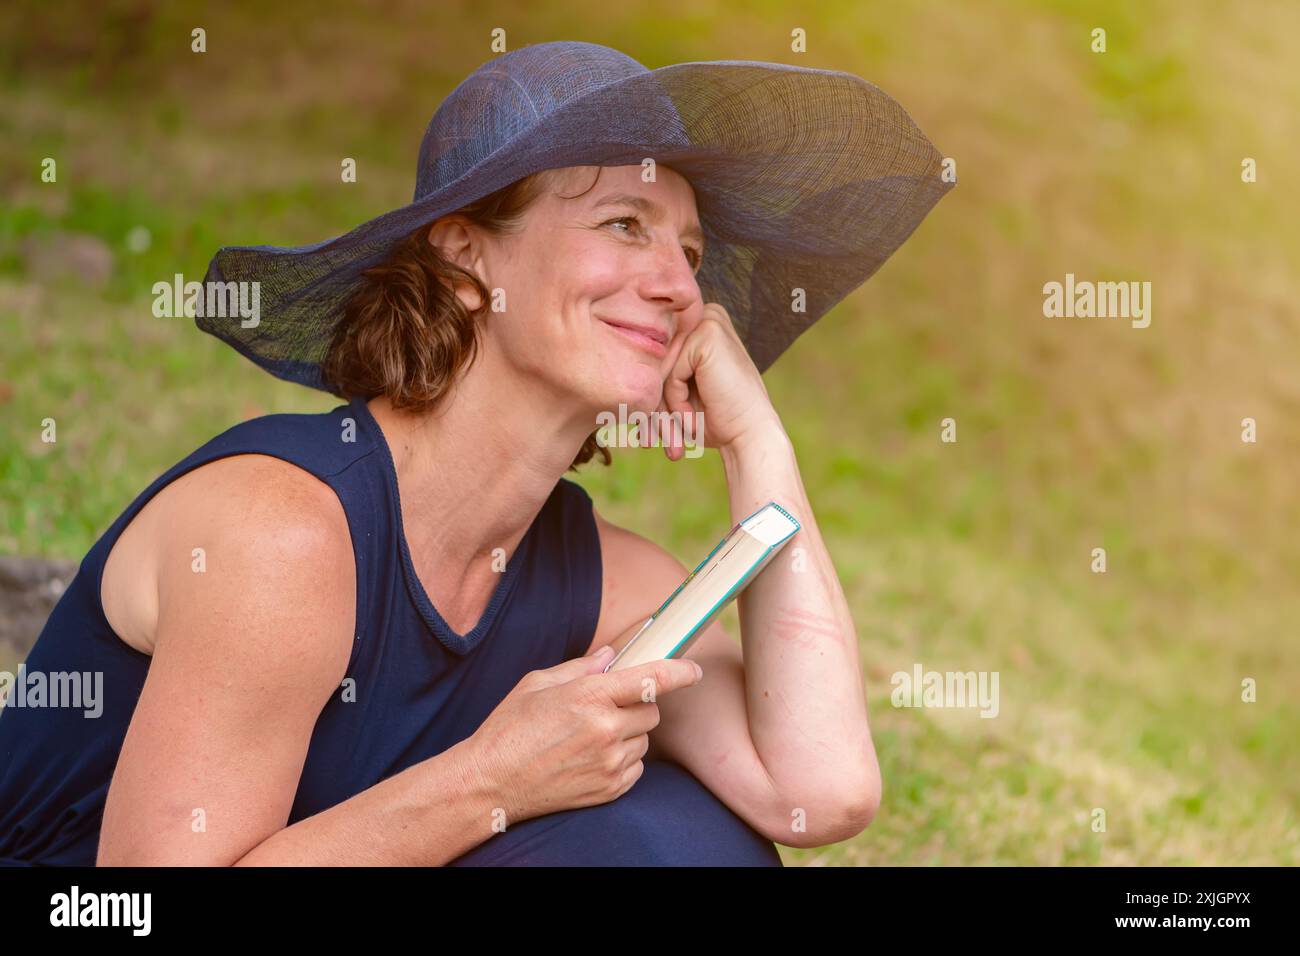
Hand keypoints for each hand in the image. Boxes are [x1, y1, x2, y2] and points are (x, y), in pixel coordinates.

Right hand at [464, 646, 702, 824]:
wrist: (490, 783)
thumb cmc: (509, 729)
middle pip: (651, 710)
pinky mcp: (609, 789)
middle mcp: (605, 730)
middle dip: (635, 705)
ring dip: (629, 734)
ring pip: (644, 740)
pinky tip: (591, 758)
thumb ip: (580, 668)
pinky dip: (622, 760)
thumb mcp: (538, 684)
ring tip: (590, 737)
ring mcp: (609, 763)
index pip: (651, 679)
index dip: (679, 672)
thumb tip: (610, 656)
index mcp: (588, 696)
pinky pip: (636, 767)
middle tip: (606, 708)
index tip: (693, 670)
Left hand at [656, 303, 783, 460]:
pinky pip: (671, 372)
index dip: (649, 392)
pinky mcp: (708, 335)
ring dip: (661, 407)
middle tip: (646, 441)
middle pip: (655, 358)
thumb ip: (656, 374)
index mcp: (700, 323)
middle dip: (650, 403)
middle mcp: (706, 315)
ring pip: (660, 367)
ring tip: (667, 439)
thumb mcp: (679, 393)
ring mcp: (708, 322)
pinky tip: (690, 418)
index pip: (656, 354)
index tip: (642, 430)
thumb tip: (614, 369)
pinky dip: (676, 400)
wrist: (748, 435)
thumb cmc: (715, 420)